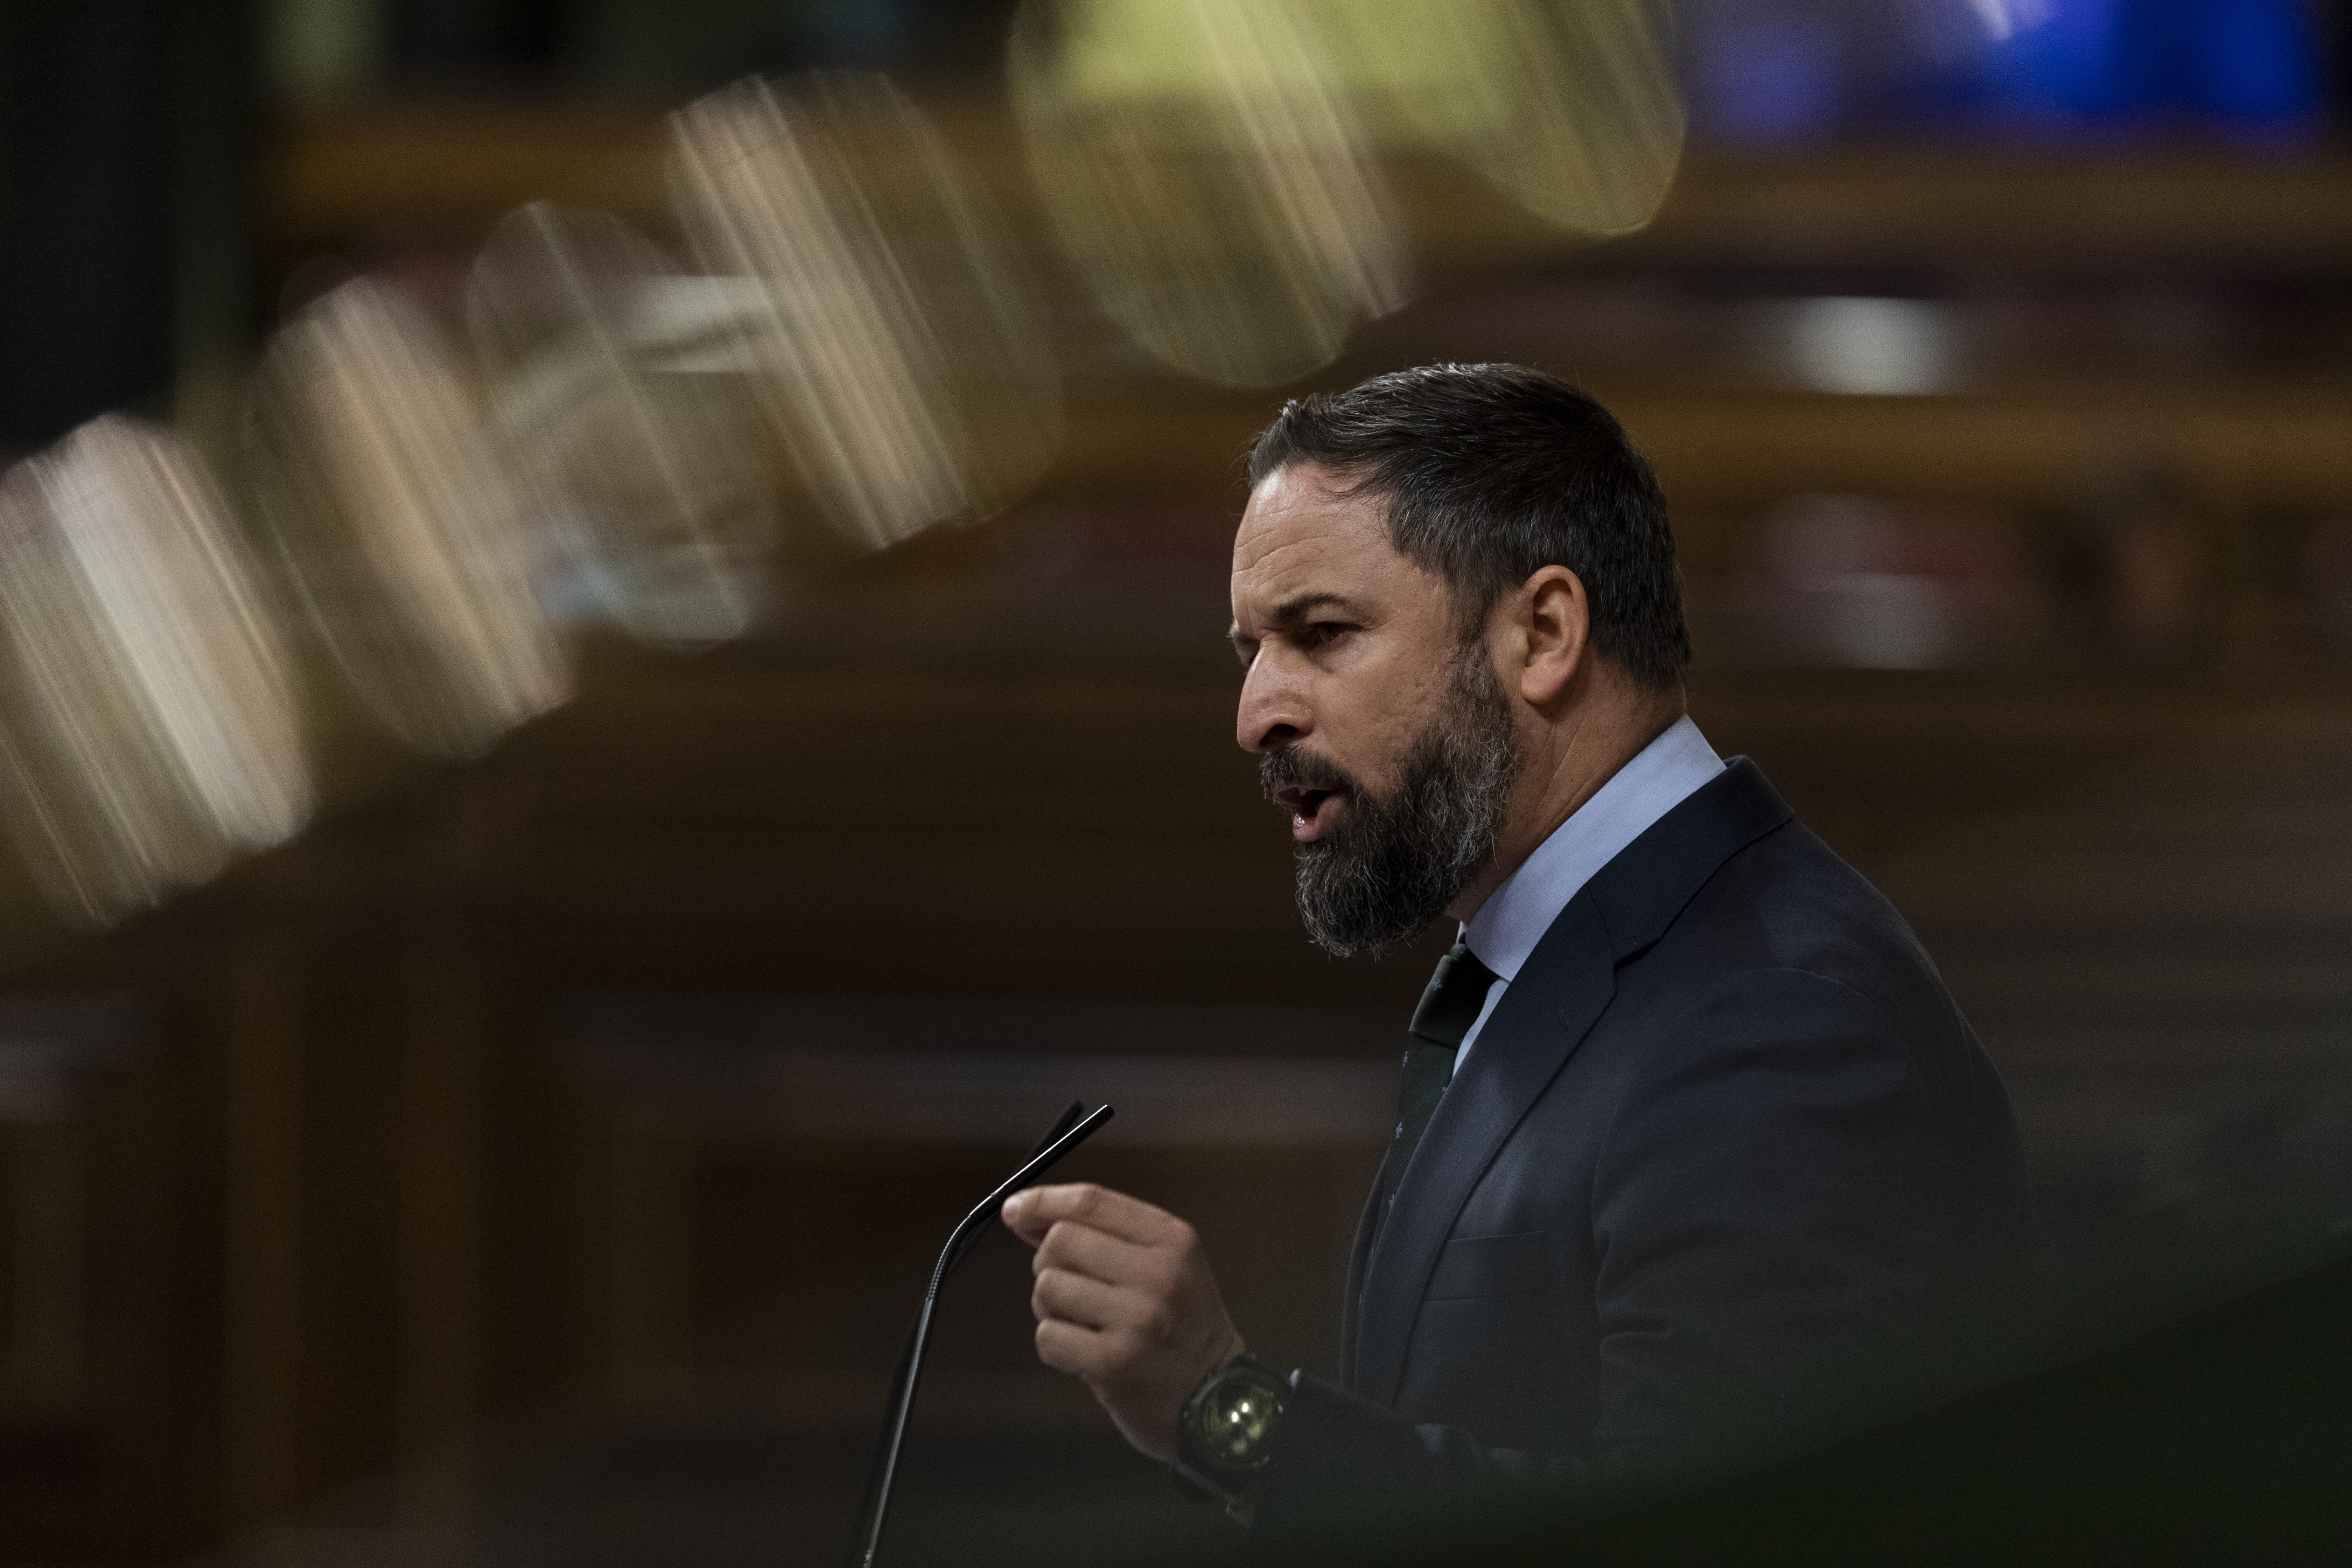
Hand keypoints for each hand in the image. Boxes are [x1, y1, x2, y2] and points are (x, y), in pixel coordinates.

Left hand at [1004, 1182, 1246, 1462]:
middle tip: (1072, 1288)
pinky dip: (1055, 1345)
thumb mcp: (1163, 1263)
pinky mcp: (1114, 1364)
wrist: (1214, 1397)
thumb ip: (1101, 1234)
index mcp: (1172, 1240)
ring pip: (1048, 1287)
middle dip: (1050, 1263)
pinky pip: (1048, 1335)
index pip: (1091, 1201)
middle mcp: (1158, 1275)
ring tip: (1082, 1323)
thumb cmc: (1179, 1325)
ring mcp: (1137, 1320)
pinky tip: (1084, 1353)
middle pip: (1060, 1241)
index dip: (1042, 1201)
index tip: (1015, 1210)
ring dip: (1050, 1306)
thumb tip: (1024, 1215)